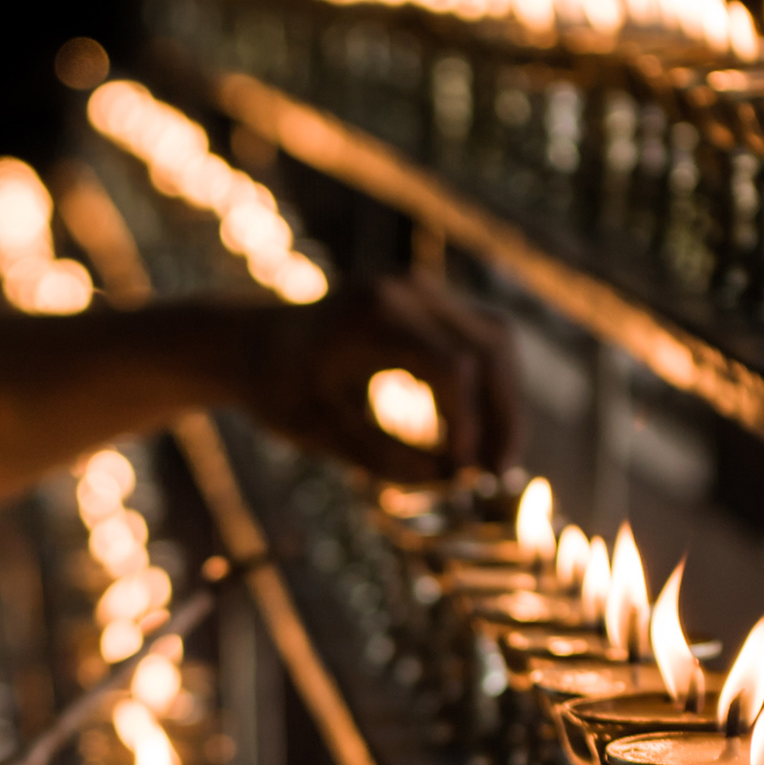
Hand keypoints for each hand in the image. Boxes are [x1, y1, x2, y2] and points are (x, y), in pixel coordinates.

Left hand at [241, 276, 523, 480]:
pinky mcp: (432, 300)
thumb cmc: (280, 390)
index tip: (463, 473)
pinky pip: (483, 339)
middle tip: (498, 477)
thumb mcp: (317, 430)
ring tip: (494, 463)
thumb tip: (446, 476)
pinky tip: (479, 436)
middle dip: (502, 414)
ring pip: (496, 339)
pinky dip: (490, 387)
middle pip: (489, 346)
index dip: (469, 422)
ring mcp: (423, 288)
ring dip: (504, 402)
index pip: (451, 366)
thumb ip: (378, 454)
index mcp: (372, 314)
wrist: (259, 343)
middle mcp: (406, 288)